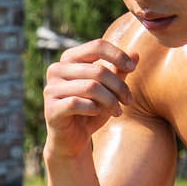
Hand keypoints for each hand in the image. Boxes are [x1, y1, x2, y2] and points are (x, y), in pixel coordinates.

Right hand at [42, 39, 135, 157]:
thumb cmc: (91, 110)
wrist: (73, 139)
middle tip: (128, 100)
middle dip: (119, 86)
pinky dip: (94, 109)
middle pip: (97, 70)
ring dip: (110, 100)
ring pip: (90, 87)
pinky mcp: (50, 109)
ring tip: (118, 111)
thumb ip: (118, 71)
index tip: (133, 68)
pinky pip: (77, 103)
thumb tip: (136, 54)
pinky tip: (99, 113)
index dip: (118, 55)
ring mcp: (51, 89)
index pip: (97, 46)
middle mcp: (56, 70)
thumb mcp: (109, 90)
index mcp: (69, 59)